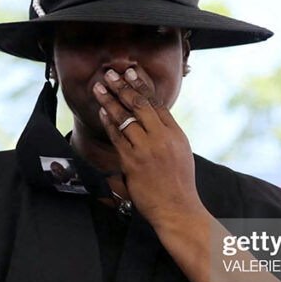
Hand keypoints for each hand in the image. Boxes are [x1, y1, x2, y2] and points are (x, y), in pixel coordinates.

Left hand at [93, 66, 204, 226]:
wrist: (178, 209)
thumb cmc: (179, 184)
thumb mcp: (180, 153)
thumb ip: (167, 134)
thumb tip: (153, 119)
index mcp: (175, 134)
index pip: (156, 103)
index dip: (141, 85)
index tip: (131, 72)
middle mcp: (162, 137)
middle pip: (140, 105)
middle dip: (123, 87)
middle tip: (110, 74)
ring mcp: (147, 148)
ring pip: (126, 117)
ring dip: (110, 100)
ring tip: (99, 87)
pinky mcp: (133, 161)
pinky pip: (118, 136)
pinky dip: (109, 122)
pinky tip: (102, 112)